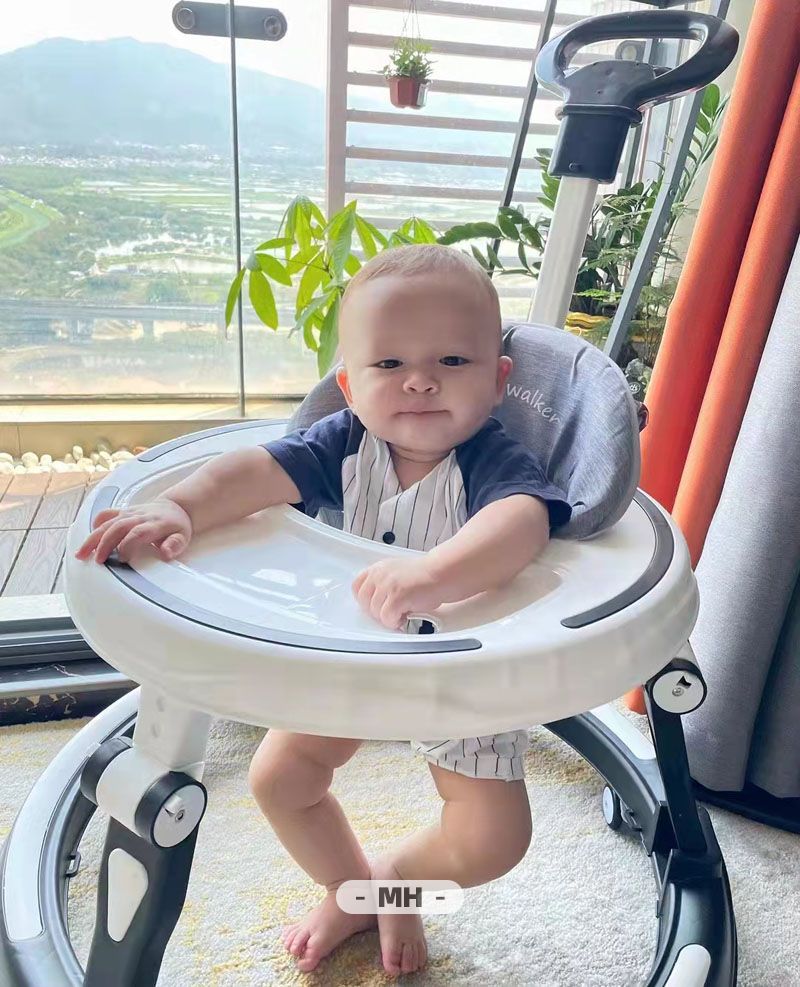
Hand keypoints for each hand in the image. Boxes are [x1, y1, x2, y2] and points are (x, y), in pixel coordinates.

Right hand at [74, 498, 192, 563]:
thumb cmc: (177, 526)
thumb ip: (175, 545)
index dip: (127, 545)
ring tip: (81, 554)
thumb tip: (166, 553)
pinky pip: (105, 514)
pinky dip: (95, 524)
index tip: (123, 559)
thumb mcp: (183, 537)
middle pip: (117, 527)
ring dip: (93, 538)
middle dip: (105, 544)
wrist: (174, 508)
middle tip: (97, 560)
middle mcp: (138, 516)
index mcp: (154, 524)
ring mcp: (128, 513)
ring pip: (107, 523)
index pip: (137, 533)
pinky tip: (88, 538)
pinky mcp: (121, 512)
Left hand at [352, 557, 444, 629]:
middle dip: (377, 611)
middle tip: (392, 611)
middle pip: (364, 602)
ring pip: (375, 612)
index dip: (365, 600)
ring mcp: (387, 585)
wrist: (442, 574)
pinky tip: (406, 616)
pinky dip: (395, 622)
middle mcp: (380, 574)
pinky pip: (387, 618)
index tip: (375, 605)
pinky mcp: (397, 596)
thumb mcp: (397, 573)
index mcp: (378, 568)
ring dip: (388, 617)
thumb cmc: (425, 577)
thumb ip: (382, 584)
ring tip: (402, 612)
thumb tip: (373, 603)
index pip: (357, 586)